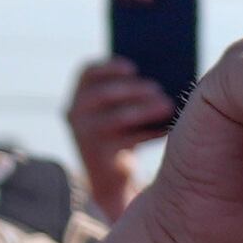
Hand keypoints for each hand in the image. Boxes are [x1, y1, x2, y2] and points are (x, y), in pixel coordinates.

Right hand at [64, 57, 178, 221]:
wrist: (109, 175)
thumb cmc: (121, 134)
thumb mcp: (119, 112)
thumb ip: (130, 95)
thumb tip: (161, 83)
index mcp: (78, 97)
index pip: (87, 73)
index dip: (109, 67)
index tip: (133, 67)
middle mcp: (75, 114)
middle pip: (101, 94)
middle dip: (132, 89)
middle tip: (158, 88)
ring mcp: (83, 135)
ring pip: (114, 118)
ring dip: (144, 109)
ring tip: (167, 105)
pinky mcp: (98, 155)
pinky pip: (126, 141)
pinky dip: (150, 133)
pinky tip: (167, 129)